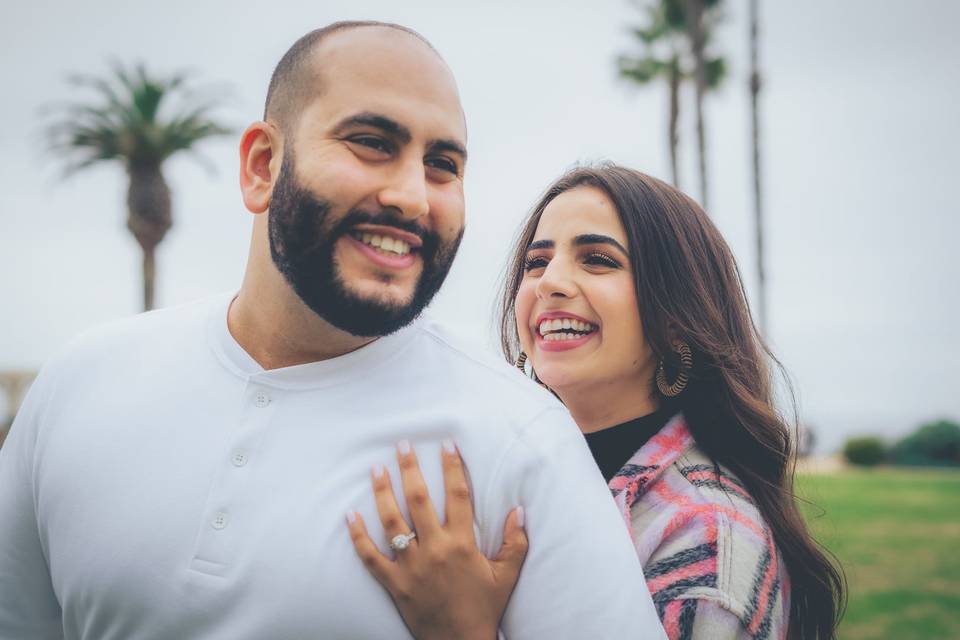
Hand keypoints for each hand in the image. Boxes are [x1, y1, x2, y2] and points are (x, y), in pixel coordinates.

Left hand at [346, 440, 527, 639]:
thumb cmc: (485, 608)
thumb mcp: (506, 575)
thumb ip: (515, 542)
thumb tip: (519, 510)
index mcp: (463, 543)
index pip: (458, 495)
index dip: (453, 467)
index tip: (446, 445)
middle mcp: (435, 549)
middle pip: (419, 499)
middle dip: (410, 469)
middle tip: (402, 445)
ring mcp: (411, 566)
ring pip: (392, 521)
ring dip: (382, 493)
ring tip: (376, 469)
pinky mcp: (394, 583)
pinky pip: (370, 557)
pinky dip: (358, 536)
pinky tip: (350, 516)